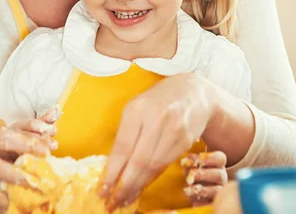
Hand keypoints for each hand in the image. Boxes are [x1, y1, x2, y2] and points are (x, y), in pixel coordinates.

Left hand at [101, 73, 216, 210]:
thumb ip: (125, 132)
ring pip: (152, 167)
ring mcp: (174, 131)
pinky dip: (150, 180)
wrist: (193, 93)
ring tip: (123, 200)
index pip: (122, 147)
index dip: (112, 172)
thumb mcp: (136, 107)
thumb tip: (112, 166)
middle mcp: (157, 119)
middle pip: (139, 161)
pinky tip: (140, 188)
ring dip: (136, 187)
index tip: (102, 189)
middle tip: (111, 203)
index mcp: (137, 109)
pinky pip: (164, 165)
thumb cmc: (157, 101)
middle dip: (123, 186)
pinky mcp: (185, 142)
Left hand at [182, 151, 227, 205]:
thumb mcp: (192, 166)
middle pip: (219, 174)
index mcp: (217, 165)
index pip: (220, 158)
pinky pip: (212, 204)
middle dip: (205, 174)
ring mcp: (220, 190)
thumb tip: (187, 160)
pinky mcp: (214, 202)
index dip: (211, 157)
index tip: (200, 156)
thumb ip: (191, 161)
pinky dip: (203, 204)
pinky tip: (194, 203)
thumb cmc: (195, 174)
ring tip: (188, 190)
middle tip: (192, 175)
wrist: (197, 192)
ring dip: (203, 190)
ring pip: (217, 190)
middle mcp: (221, 177)